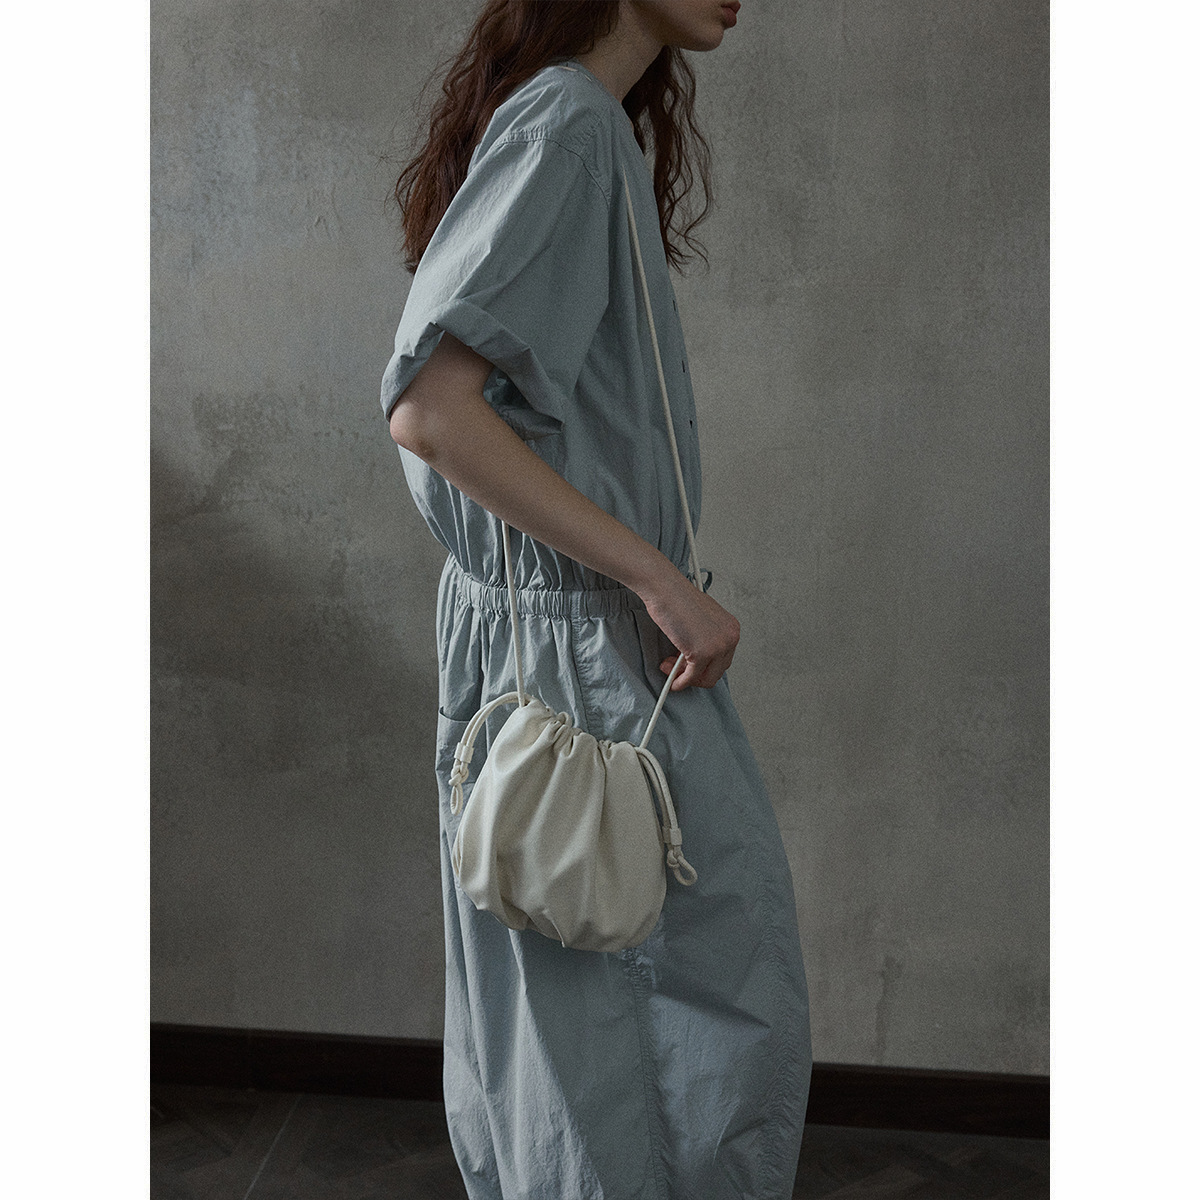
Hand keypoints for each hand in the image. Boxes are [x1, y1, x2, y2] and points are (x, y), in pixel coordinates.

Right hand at [640, 570, 740, 689]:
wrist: (666, 590)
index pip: (724, 659)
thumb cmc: (678, 599)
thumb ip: (706, 638)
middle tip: (677, 668)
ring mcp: (718, 647)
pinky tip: (672, 681)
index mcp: (732, 629)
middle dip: (696, 674)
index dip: (705, 665)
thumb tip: (699, 660)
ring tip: (669, 668)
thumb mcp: (703, 620)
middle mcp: (730, 639)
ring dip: (685, 678)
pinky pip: (691, 678)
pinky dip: (680, 682)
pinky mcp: (702, 654)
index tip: (689, 665)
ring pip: (707, 678)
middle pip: (717, 671)